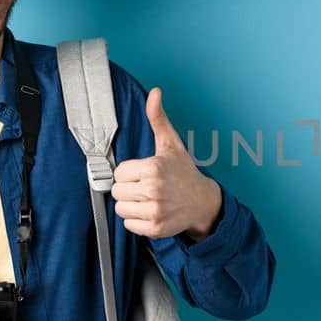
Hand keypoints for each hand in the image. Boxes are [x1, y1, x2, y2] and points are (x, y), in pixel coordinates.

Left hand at [112, 87, 221, 240]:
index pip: (120, 173)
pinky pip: (129, 225)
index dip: (130, 173)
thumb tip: (155, 92)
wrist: (203, 202)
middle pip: (117, 191)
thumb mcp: (171, 144)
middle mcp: (153, 190)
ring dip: (131, 205)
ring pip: (121, 209)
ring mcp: (154, 211)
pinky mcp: (155, 228)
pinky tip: (150, 211)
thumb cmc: (183, 172)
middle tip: (146, 187)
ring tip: (148, 199)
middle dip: (129, 189)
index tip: (144, 173)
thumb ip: (158, 118)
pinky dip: (137, 221)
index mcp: (153, 168)